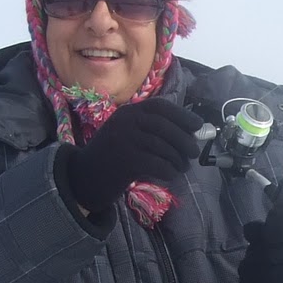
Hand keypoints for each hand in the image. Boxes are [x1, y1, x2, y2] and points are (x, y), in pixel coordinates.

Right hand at [62, 100, 203, 214]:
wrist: (84, 176)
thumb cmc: (113, 157)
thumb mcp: (129, 135)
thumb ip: (154, 131)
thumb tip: (190, 133)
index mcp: (128, 112)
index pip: (160, 107)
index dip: (182, 115)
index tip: (198, 125)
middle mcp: (125, 121)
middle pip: (164, 126)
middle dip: (184, 139)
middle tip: (194, 152)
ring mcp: (124, 139)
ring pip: (162, 146)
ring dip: (178, 158)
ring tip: (183, 167)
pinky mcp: (126, 160)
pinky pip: (157, 163)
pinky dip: (169, 170)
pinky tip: (172, 175)